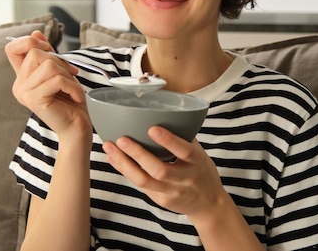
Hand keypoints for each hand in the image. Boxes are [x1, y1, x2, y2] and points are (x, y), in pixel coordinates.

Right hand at [5, 31, 90, 138]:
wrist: (77, 127)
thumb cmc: (71, 101)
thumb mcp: (60, 72)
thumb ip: (47, 55)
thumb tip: (36, 32)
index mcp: (23, 77)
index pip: (12, 49)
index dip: (29, 41)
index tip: (49, 49)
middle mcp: (19, 85)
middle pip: (36, 53)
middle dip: (60, 61)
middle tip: (70, 76)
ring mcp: (24, 93)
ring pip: (48, 65)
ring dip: (68, 75)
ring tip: (72, 88)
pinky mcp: (34, 100)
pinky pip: (57, 79)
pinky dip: (72, 86)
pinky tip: (75, 96)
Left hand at [102, 126, 226, 217]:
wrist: (208, 203)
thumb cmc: (201, 171)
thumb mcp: (199, 153)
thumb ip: (183, 137)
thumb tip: (161, 113)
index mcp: (197, 162)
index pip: (184, 151)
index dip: (169, 141)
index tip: (152, 128)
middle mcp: (184, 179)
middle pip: (159, 170)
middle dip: (138, 154)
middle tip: (121, 139)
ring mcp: (171, 192)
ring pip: (144, 181)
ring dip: (124, 164)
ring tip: (109, 147)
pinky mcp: (160, 200)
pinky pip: (139, 185)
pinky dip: (124, 170)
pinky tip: (113, 158)